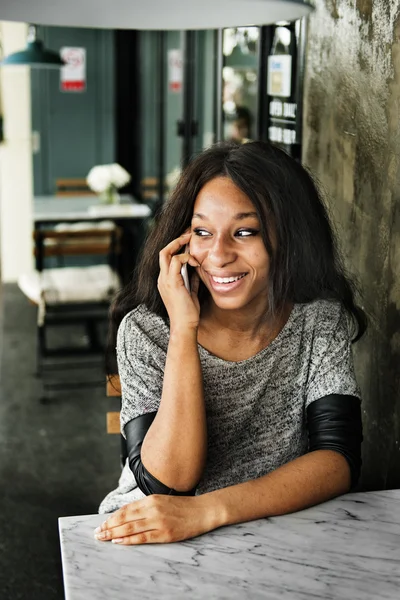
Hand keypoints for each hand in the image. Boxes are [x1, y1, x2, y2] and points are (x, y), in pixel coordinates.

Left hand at [94, 494, 214, 544]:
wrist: (203, 510)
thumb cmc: (182, 507)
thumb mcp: (162, 501)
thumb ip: (146, 507)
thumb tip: (127, 516)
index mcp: (151, 499)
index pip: (125, 509)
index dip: (112, 517)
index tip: (102, 524)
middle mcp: (153, 509)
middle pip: (124, 518)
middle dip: (108, 526)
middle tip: (97, 533)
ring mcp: (158, 521)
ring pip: (130, 528)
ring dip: (114, 533)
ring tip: (103, 538)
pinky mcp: (165, 533)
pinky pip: (142, 537)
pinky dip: (128, 540)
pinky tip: (119, 541)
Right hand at [158, 232, 200, 331]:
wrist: (184, 326)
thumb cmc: (188, 312)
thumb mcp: (191, 291)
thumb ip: (191, 279)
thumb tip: (196, 269)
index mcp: (165, 280)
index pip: (166, 257)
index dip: (177, 247)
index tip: (189, 240)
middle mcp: (162, 278)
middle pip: (163, 251)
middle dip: (176, 240)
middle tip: (189, 234)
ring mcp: (164, 280)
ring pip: (166, 253)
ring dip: (181, 246)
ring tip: (192, 243)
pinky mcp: (171, 282)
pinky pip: (176, 261)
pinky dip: (186, 258)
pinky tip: (196, 263)